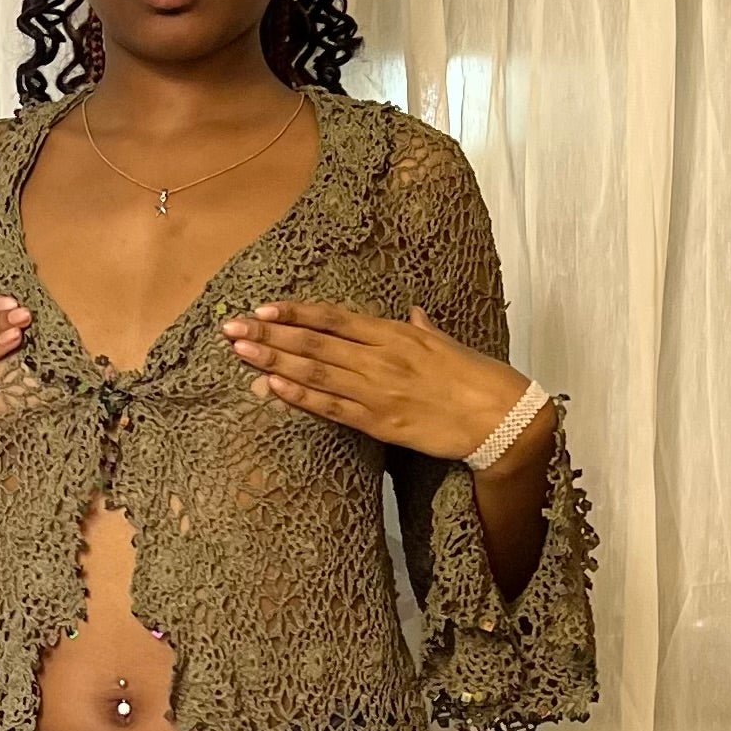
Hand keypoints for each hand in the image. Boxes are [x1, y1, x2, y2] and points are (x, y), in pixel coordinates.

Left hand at [221, 300, 547, 468]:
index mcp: (394, 334)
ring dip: (275, 360)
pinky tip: (273, 387)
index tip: (264, 308)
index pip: (334, 318)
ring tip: (240, 353)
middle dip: (270, 334)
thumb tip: (410, 314)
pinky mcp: (380, 422)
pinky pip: (333, 408)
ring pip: (316, 372)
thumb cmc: (477, 377)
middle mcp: (380, 357)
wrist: (500, 415)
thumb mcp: (446, 343)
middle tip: (230, 329)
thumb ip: (420, 329)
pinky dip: (301, 396)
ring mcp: (378, 390)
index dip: (296, 313)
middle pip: (315, 342)